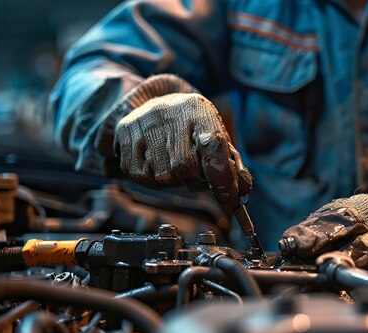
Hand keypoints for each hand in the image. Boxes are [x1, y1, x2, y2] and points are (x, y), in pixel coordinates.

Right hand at [114, 91, 251, 207]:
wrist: (150, 99)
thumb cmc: (189, 123)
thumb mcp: (214, 133)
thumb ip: (230, 162)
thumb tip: (243, 190)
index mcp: (197, 110)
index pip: (213, 146)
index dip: (223, 177)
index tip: (230, 197)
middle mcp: (168, 114)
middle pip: (184, 168)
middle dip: (195, 180)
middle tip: (198, 176)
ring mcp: (143, 125)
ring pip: (163, 176)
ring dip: (174, 180)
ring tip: (174, 162)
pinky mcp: (124, 137)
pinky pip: (142, 177)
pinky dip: (154, 179)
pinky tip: (157, 162)